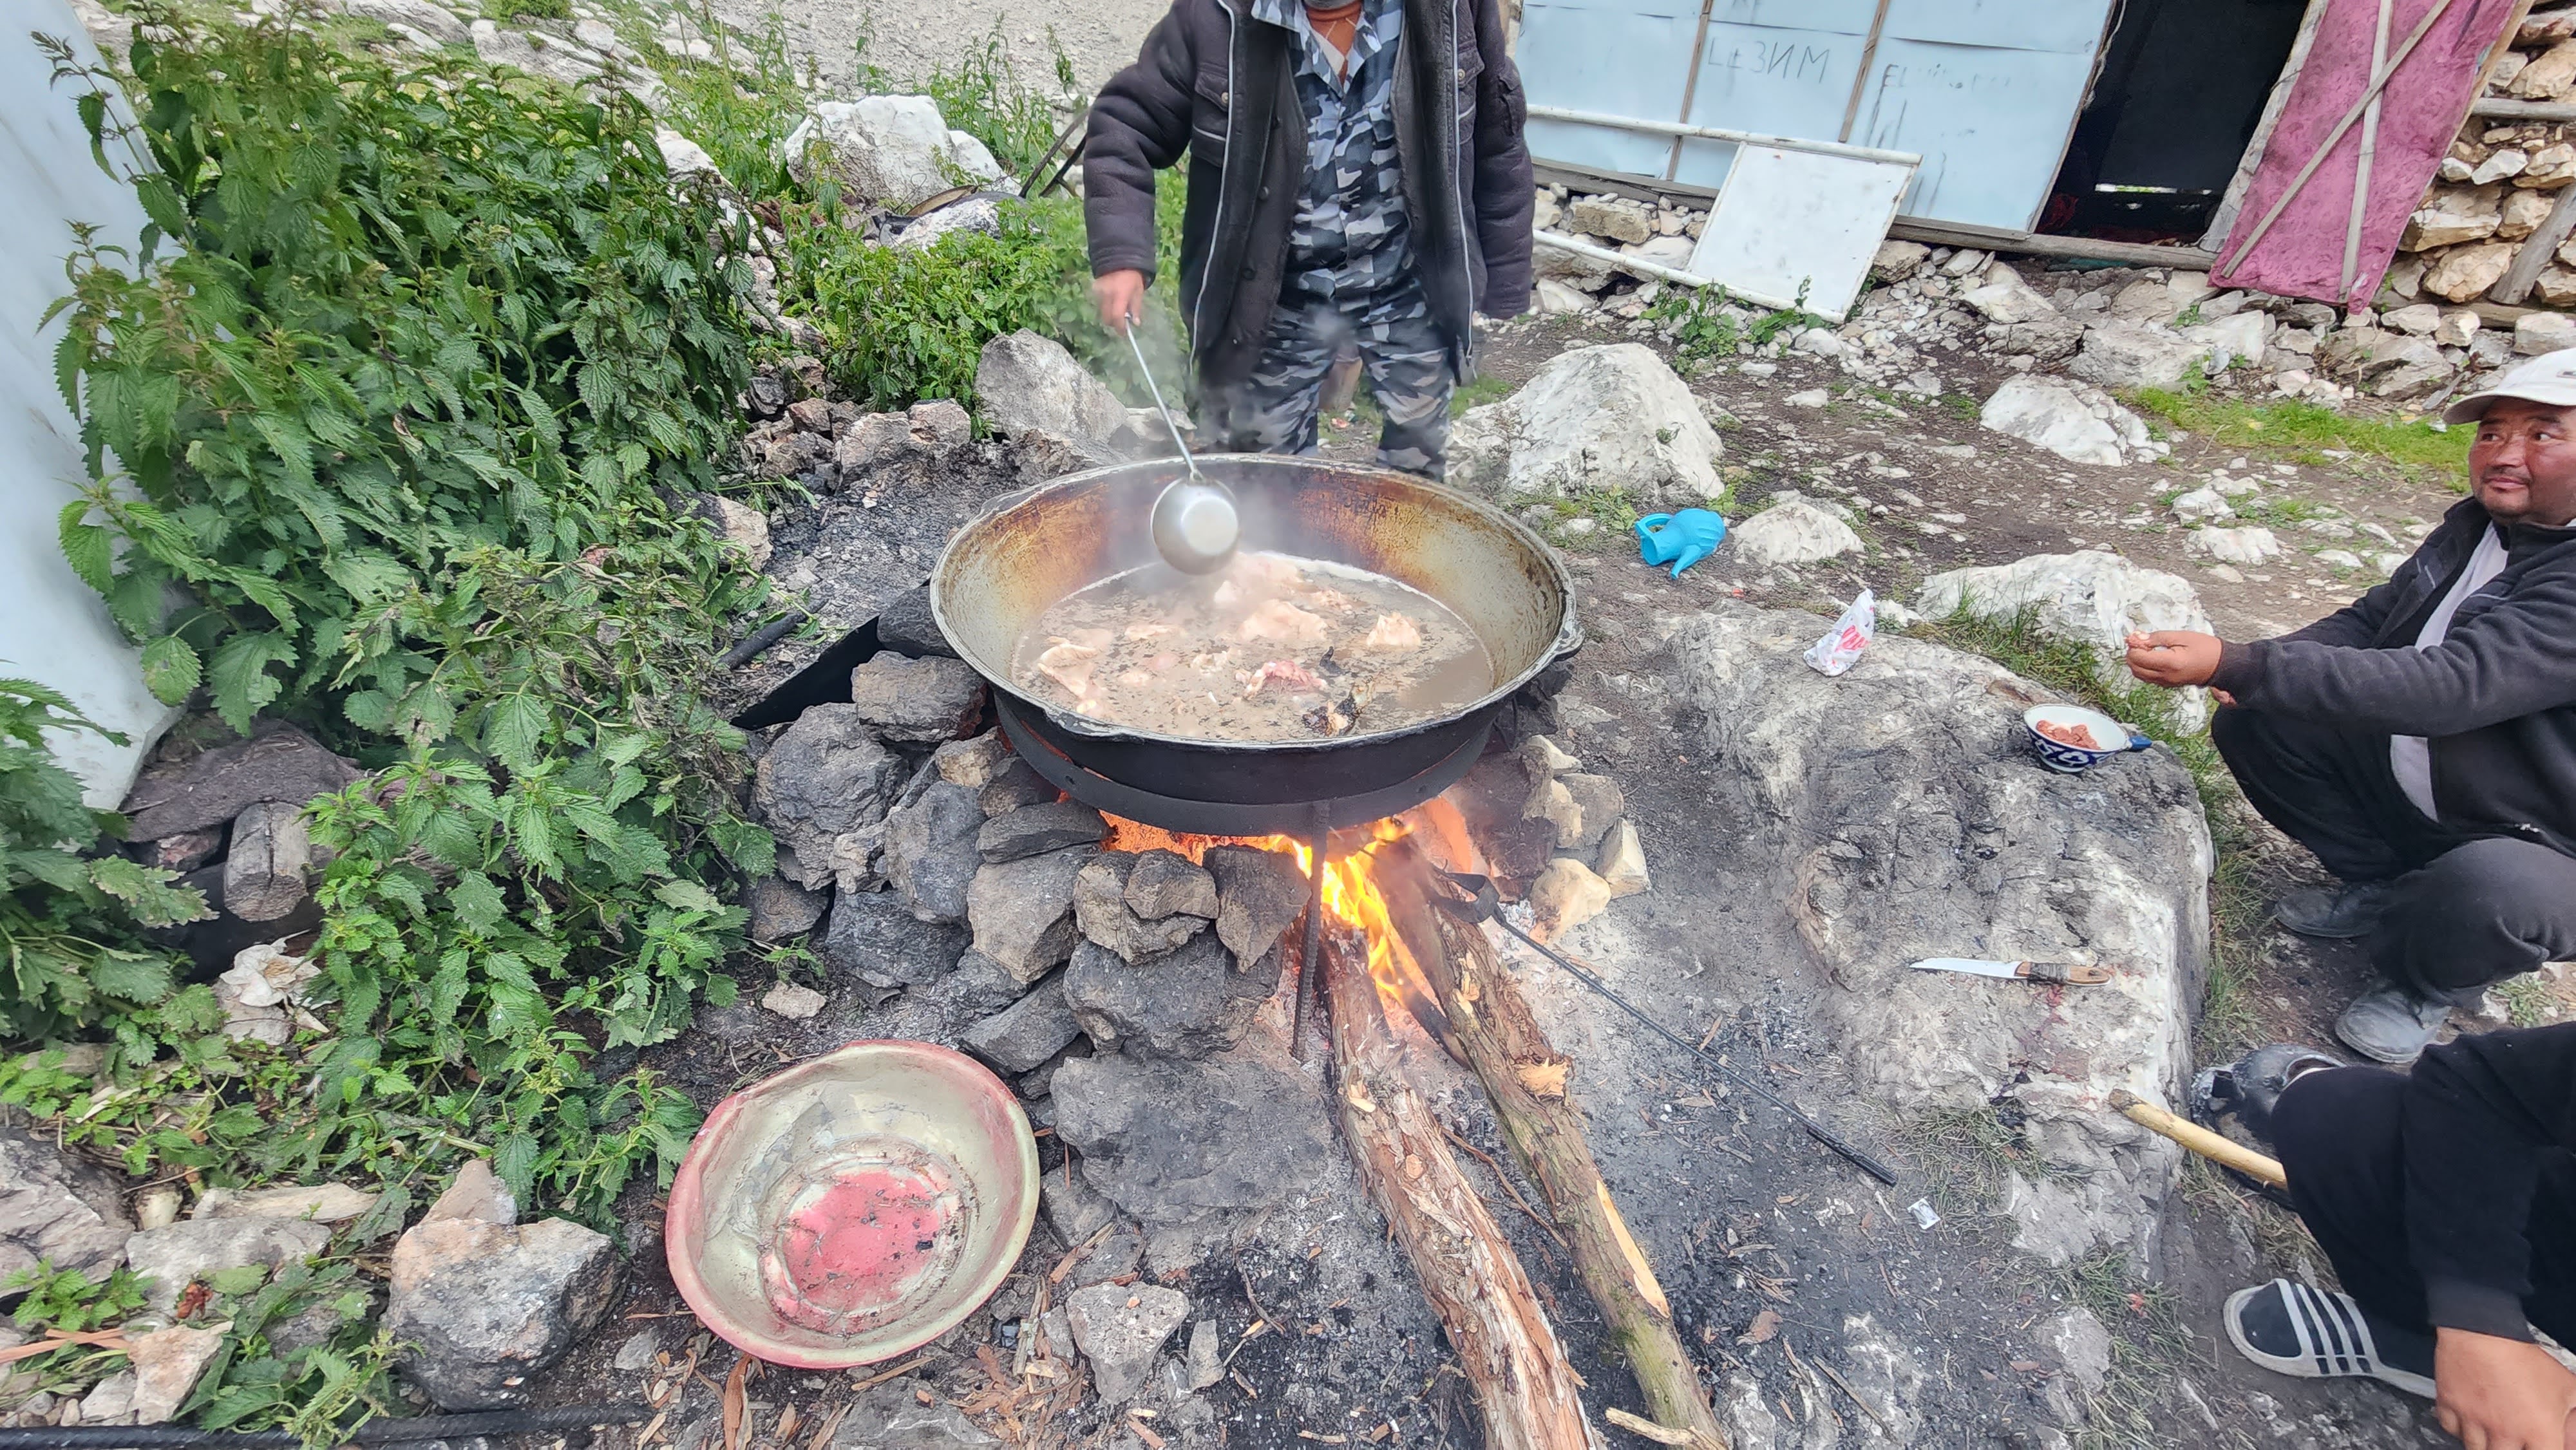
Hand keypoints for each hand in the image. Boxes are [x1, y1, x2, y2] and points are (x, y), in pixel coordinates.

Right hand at [1094, 269, 1145, 330]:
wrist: (1119, 258)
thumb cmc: (1132, 277)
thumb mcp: (1138, 292)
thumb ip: (1136, 308)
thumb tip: (1135, 323)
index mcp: (1120, 295)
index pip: (1116, 316)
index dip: (1119, 327)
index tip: (1124, 332)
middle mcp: (1107, 295)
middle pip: (1106, 317)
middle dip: (1114, 323)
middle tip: (1121, 322)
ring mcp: (1099, 292)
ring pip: (1101, 311)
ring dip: (1109, 314)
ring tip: (1117, 308)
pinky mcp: (1094, 289)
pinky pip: (1099, 303)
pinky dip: (1105, 305)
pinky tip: (1111, 299)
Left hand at [2123, 630, 2223, 688]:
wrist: (2222, 665)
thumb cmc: (2205, 648)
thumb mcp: (2182, 637)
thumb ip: (2157, 638)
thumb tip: (2137, 638)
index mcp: (2169, 663)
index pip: (2138, 657)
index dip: (2134, 646)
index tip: (2138, 637)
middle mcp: (2165, 676)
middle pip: (2135, 668)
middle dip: (2132, 654)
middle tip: (2140, 642)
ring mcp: (2167, 683)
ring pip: (2139, 675)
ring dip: (2137, 662)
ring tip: (2147, 649)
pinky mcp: (2169, 685)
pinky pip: (2149, 678)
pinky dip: (2144, 668)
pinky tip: (2153, 657)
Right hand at [2435, 1328, 2575, 1449]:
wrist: (2483, 1331)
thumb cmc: (2523, 1356)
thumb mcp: (2567, 1385)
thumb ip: (2575, 1410)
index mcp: (2538, 1432)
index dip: (2542, 1449)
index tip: (2538, 1444)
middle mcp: (2504, 1432)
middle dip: (2509, 1449)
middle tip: (2511, 1438)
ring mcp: (2473, 1421)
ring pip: (2475, 1448)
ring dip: (2484, 1442)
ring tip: (2491, 1430)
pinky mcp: (2449, 1406)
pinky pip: (2451, 1428)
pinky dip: (2458, 1425)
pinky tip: (2469, 1416)